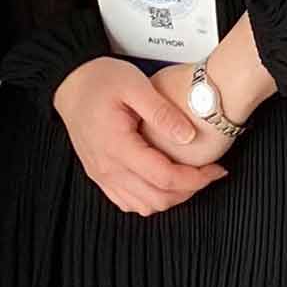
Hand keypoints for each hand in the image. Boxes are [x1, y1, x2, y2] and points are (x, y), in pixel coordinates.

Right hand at [56, 60, 227, 217]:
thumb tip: (189, 137)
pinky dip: (151, 199)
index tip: (216, 169)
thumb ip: (162, 113)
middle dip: (189, 190)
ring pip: (144, 206)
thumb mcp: (135, 85)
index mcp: (118, 146)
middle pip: (157, 199)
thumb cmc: (100, 80)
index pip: (164, 178)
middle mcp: (108, 168)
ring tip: (190, 177)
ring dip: (171, 198)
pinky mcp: (101, 176)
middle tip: (209, 173)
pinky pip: (128, 202)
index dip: (196, 179)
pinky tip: (164, 182)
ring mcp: (102, 176)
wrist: (70, 84)